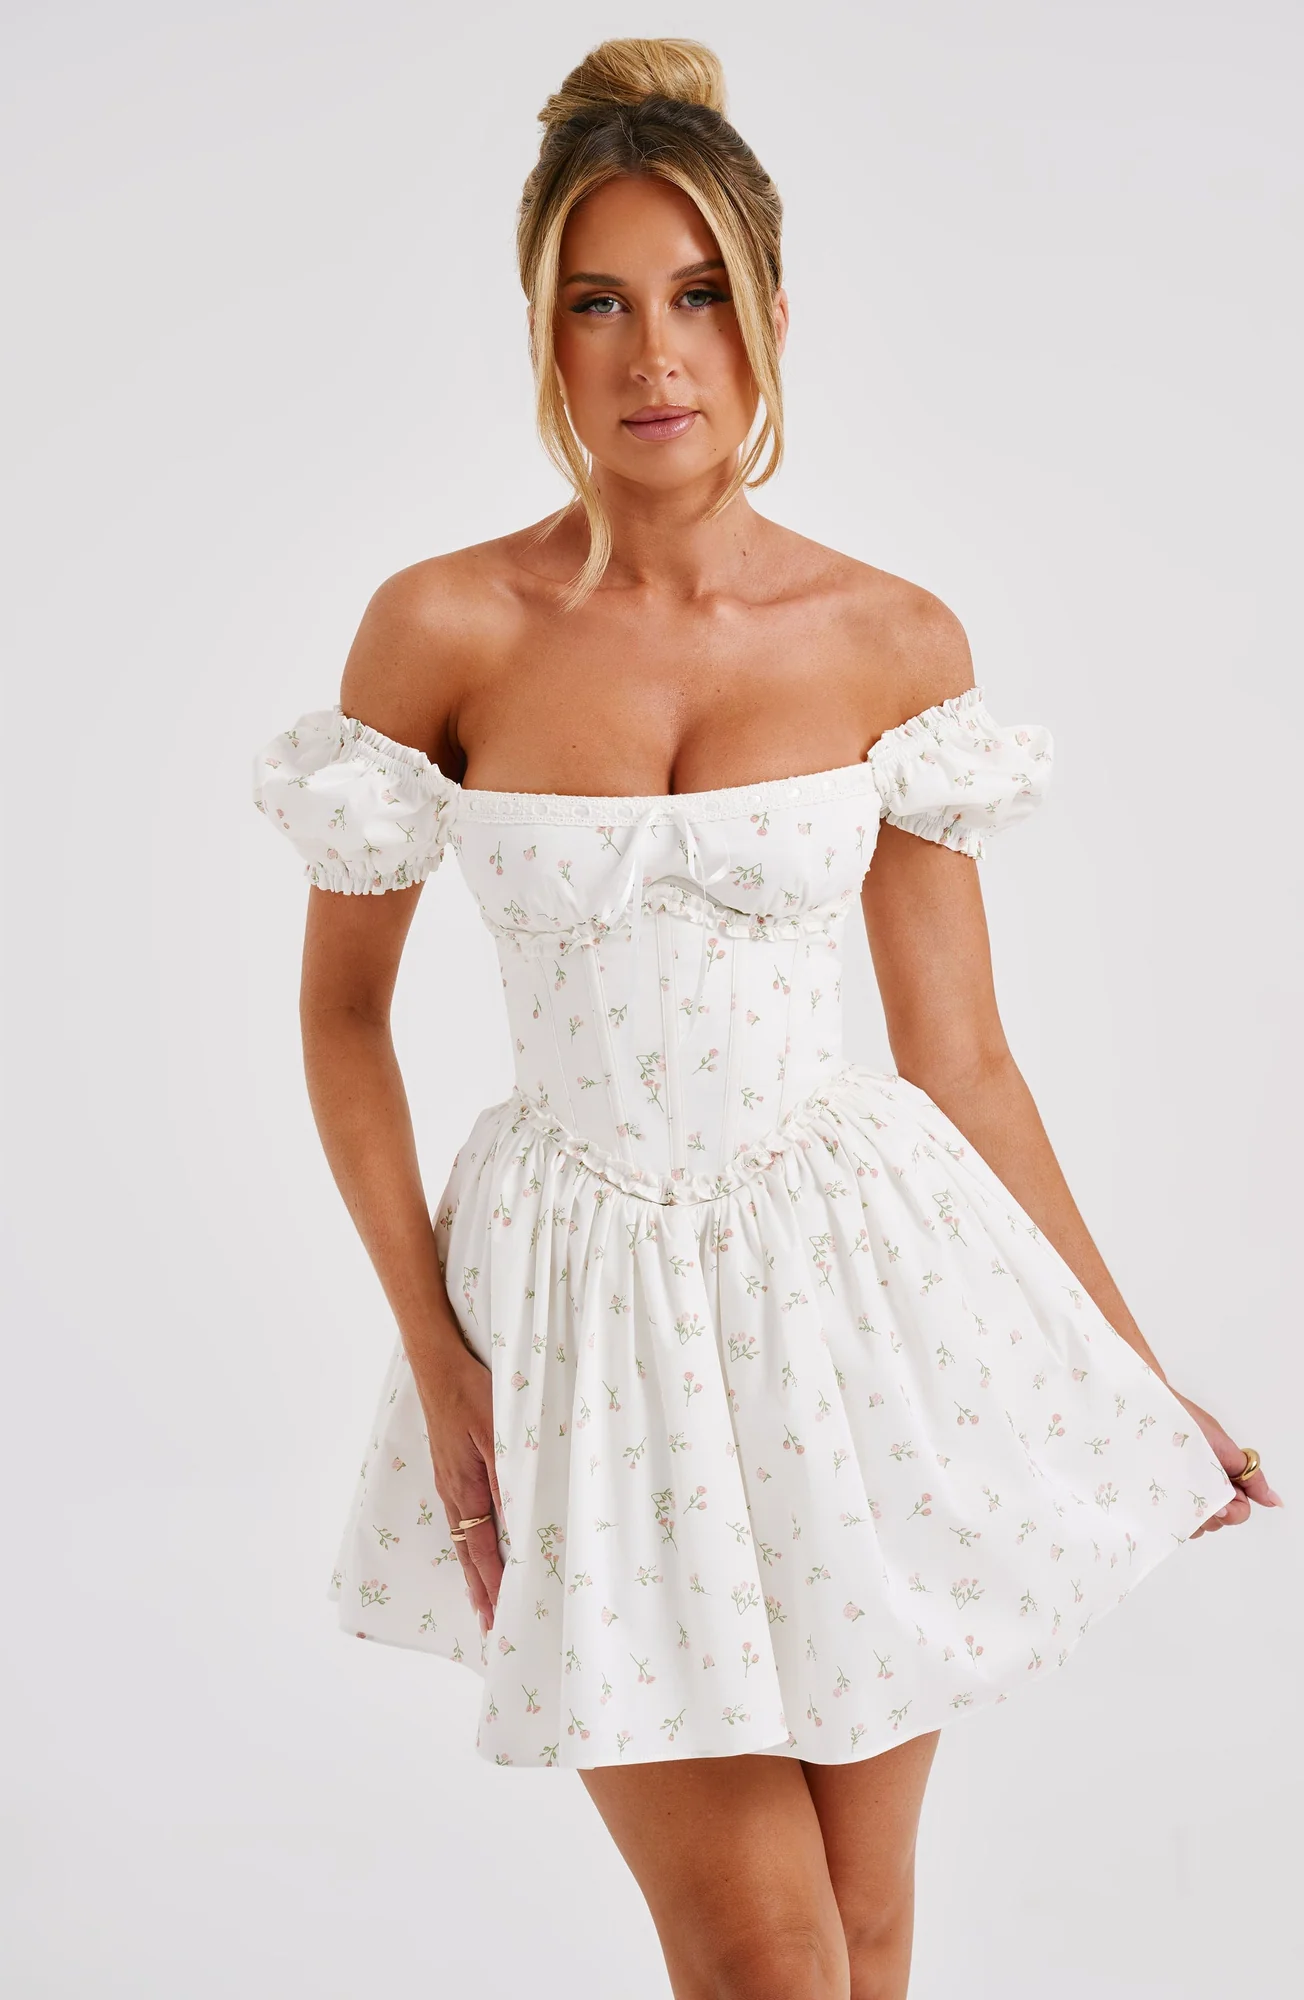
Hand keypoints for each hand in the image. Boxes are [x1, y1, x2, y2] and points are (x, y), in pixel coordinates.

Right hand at [415, 1342, 503, 1632]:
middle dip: (481, 1588)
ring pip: (463, 1536)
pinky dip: (468, 1542)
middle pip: (469, 1552)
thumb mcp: (497, 1431)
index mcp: (466, 1488)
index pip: (484, 1549)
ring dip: (473, 1569)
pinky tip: (472, 1543)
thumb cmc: (471, 1392)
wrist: (436, 1363)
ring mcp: (448, 1480)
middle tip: (489, 1625)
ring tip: (480, 1598)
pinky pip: (459, 1517)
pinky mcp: (448, 1467)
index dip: (493, 1584)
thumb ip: (507, 1475)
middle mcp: (453, 1492)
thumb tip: (516, 1520)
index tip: (500, 1617)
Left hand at [1169, 1388, 1283, 1536]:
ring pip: (1198, 1524)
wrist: (1150, 1408)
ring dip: (1193, 1519)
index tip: (1223, 1507)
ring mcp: (1182, 1493)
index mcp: (1224, 1478)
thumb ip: (1249, 1474)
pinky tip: (1168, 1505)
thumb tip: (1275, 1500)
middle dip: (1214, 1516)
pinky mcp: (1161, 1496)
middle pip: (1220, 1521)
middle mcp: (1206, 1488)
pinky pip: (1172, 1521)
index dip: (1234, 1512)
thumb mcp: (1222, 1446)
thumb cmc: (1186, 1421)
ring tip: (1181, 1499)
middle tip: (1201, 1501)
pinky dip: (1174, 1519)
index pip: (1239, 1510)